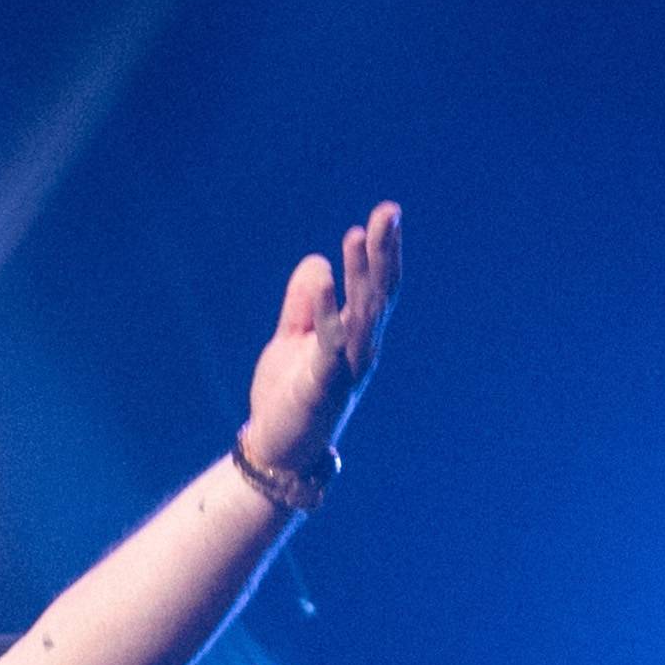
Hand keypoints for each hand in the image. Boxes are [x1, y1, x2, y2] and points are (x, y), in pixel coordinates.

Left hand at [240, 200, 400, 485]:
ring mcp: (345, 369)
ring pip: (361, 314)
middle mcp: (361, 350)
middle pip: (379, 294)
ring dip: (360, 274)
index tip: (387, 213)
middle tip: (387, 212)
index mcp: (357, 337)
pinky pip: (328, 343)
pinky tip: (326, 277)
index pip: (377, 287)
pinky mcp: (322, 385)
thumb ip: (304, 305)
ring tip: (357, 235)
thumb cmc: (288, 397)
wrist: (276, 452)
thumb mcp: (293, 340)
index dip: (384, 251)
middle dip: (383, 253)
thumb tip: (317, 261)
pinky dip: (327, 309)